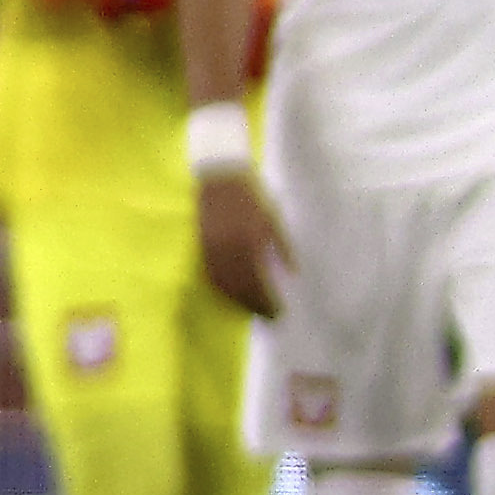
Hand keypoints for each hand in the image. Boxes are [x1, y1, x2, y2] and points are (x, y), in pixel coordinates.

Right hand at [196, 167, 290, 313]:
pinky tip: (230, 296)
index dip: (268, 300)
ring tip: (252, 310)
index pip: (258, 281)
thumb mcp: (274, 219)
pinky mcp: (201, 246)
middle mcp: (228, 249)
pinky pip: (210, 275)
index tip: (279, 312)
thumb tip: (293, 273)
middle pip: (241, 287)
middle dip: (255, 304)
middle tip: (269, 316)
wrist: (220, 177)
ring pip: (223, 284)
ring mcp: (211, 249)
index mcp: (250, 242)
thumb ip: (283, 247)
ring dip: (237, 301)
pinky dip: (221, 289)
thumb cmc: (252, 196)